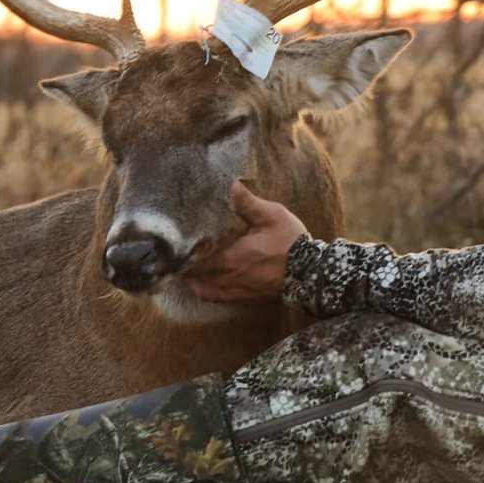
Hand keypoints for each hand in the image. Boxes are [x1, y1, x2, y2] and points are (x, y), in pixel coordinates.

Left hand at [187, 181, 306, 302]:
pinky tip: (200, 281)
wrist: (310, 274)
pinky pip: (213, 297)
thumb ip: (247, 203)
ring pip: (200, 286)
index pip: (194, 255)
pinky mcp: (241, 298)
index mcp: (230, 256)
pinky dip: (202, 289)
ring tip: (184, 263)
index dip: (181, 248)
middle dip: (183, 261)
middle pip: (192, 272)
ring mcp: (233, 290)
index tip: (173, 239)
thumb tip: (230, 184)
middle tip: (175, 249)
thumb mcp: (272, 216)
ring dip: (190, 276)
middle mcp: (226, 276)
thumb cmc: (291, 243)